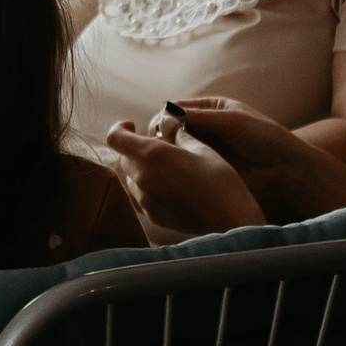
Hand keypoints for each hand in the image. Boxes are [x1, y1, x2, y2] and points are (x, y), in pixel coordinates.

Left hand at [103, 121, 264, 238]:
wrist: (229, 219)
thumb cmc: (220, 180)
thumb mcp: (201, 148)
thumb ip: (179, 135)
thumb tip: (170, 127)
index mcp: (152, 154)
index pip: (115, 137)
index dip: (120, 129)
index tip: (132, 126)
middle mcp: (142, 177)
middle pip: (123, 158)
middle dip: (135, 150)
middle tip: (159, 149)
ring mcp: (145, 199)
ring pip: (131, 178)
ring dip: (141, 170)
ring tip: (167, 170)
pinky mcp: (152, 215)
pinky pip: (141, 196)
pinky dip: (149, 188)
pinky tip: (172, 188)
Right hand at [169, 98, 345, 219]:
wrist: (286, 170)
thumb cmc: (266, 138)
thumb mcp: (233, 120)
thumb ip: (200, 117)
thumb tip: (166, 112)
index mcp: (213, 108)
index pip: (179, 107)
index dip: (166, 116)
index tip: (158, 126)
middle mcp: (206, 127)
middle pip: (172, 127)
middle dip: (163, 133)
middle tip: (157, 144)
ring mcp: (205, 148)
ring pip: (175, 146)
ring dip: (167, 150)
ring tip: (164, 158)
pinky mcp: (207, 168)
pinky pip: (185, 164)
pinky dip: (176, 165)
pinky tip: (172, 169)